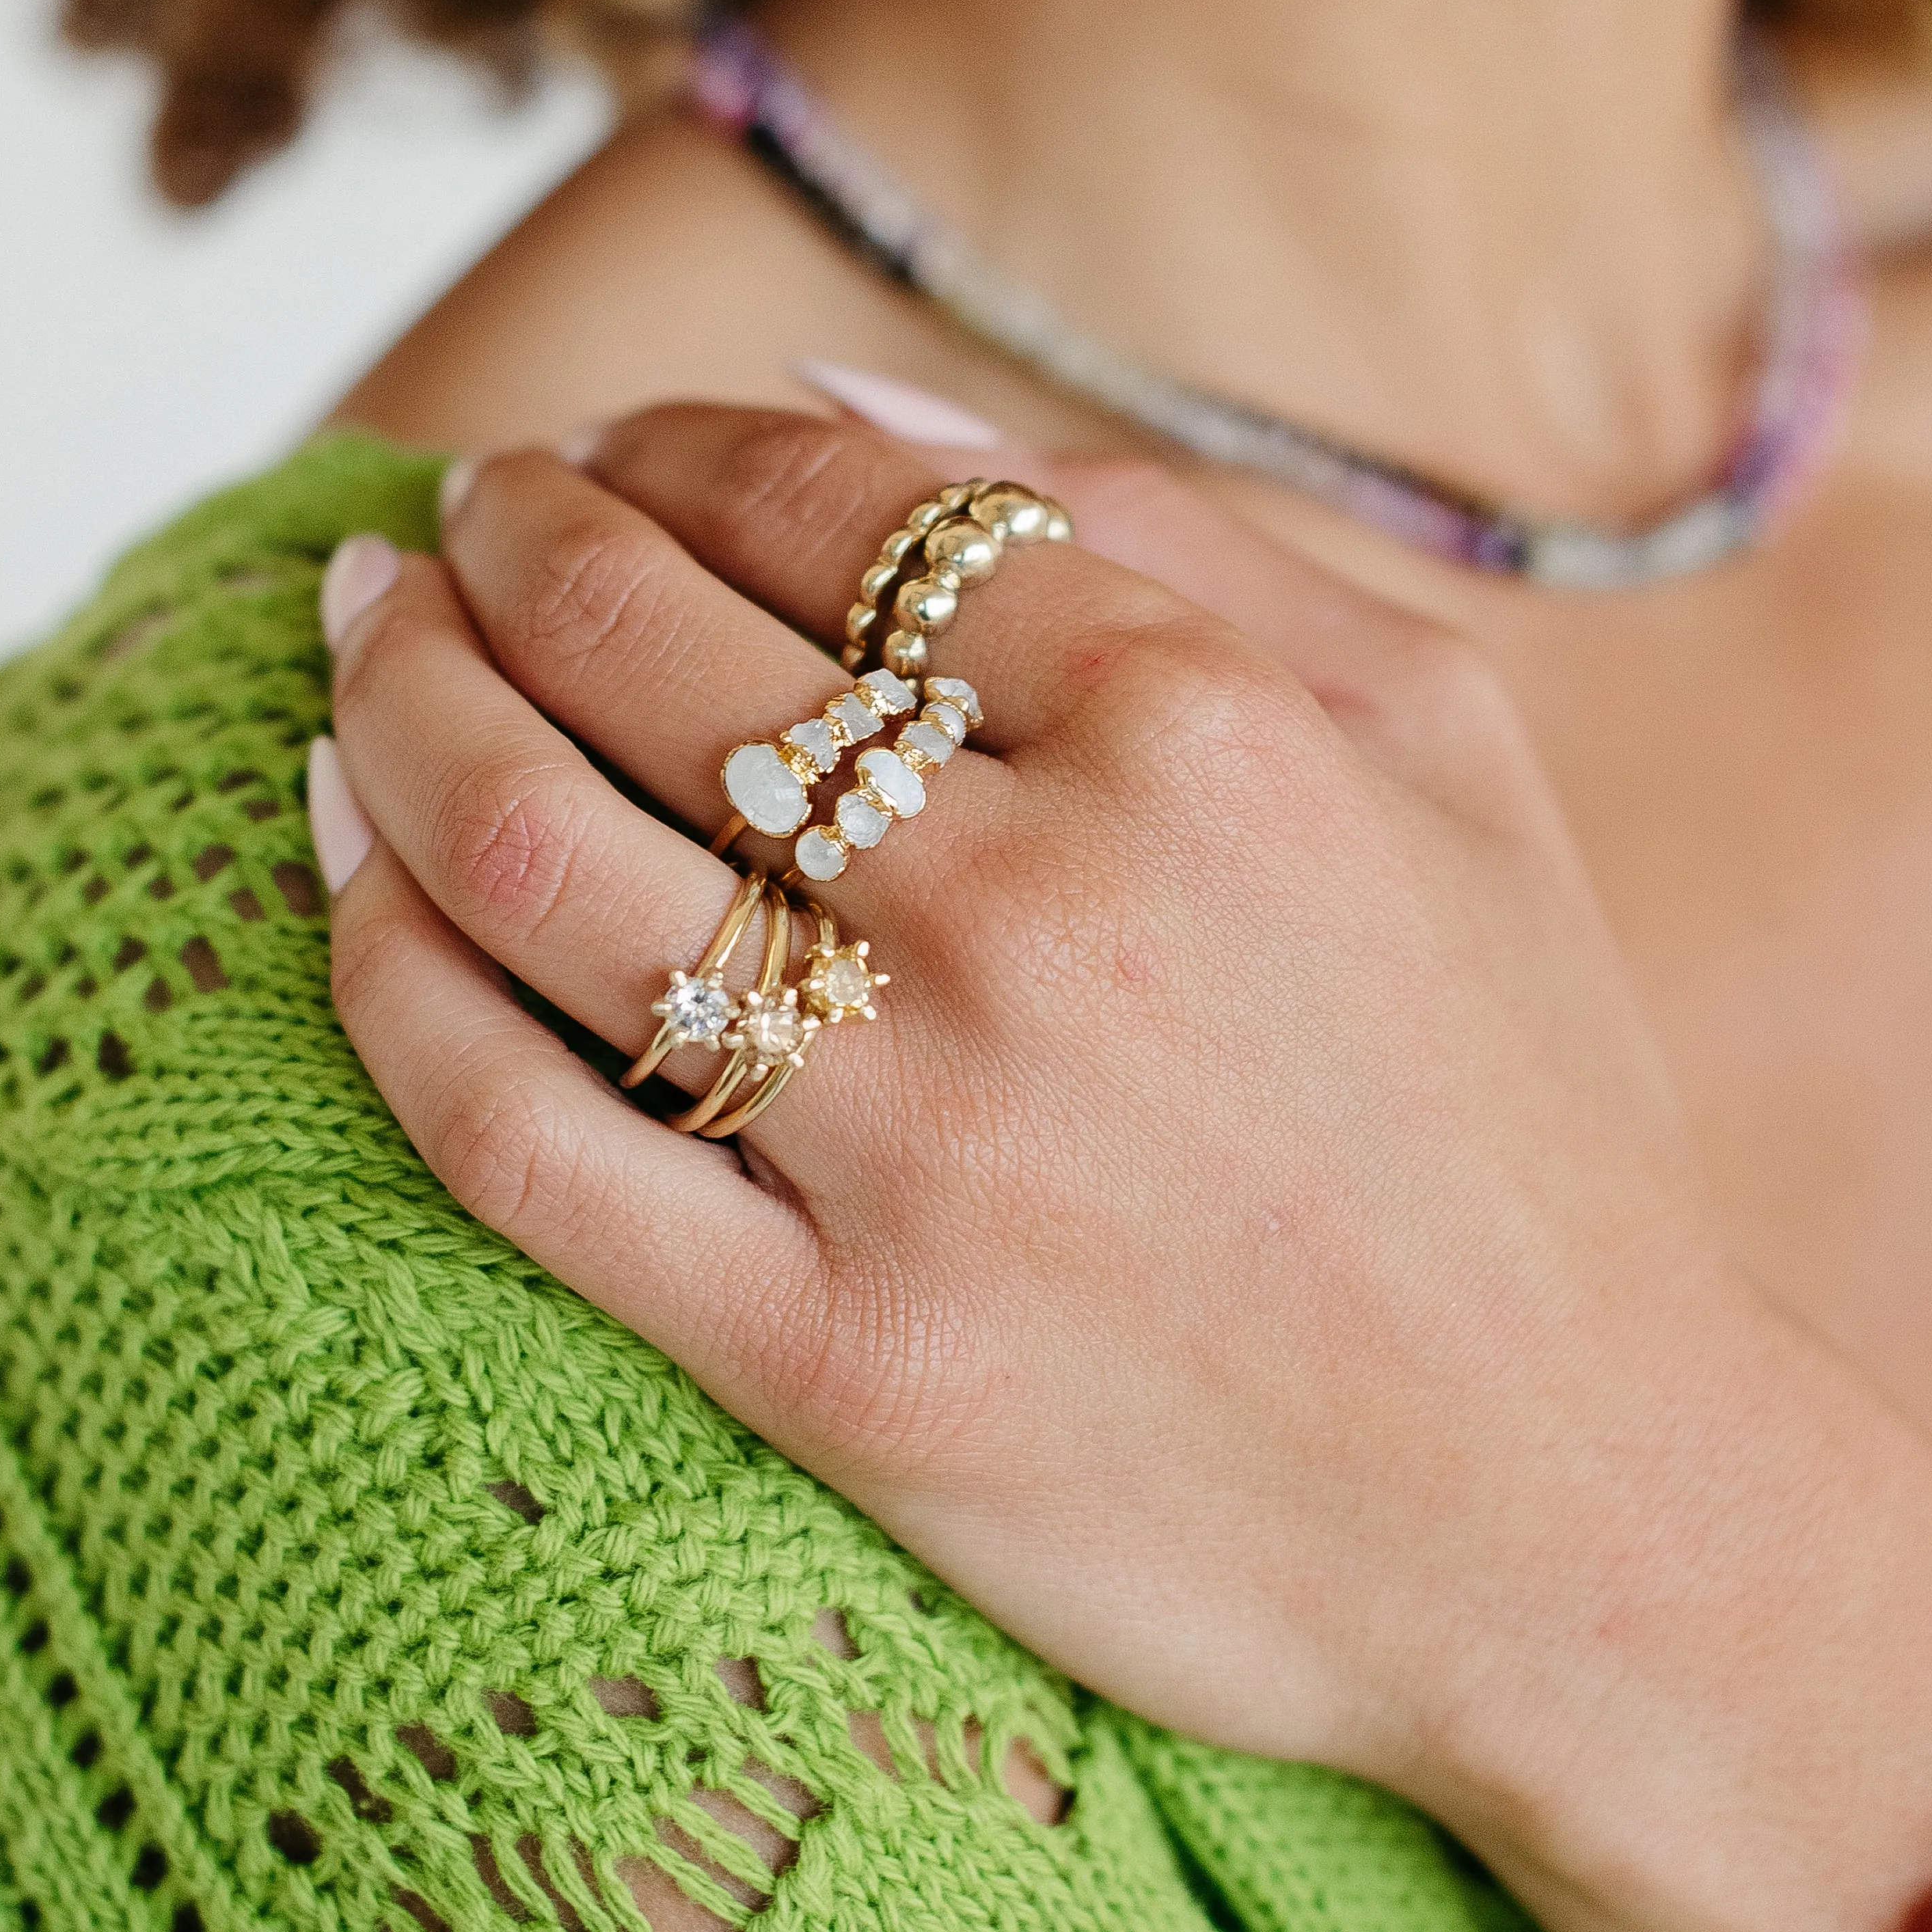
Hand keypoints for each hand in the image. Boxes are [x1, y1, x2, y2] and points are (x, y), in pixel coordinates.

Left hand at [317, 405, 1768, 1793]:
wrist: (1578, 1523)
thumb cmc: (1520, 1125)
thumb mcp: (1446, 752)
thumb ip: (1174, 532)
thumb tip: (832, 408)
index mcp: (1210, 732)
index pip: (822, 507)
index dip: (655, 453)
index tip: (596, 466)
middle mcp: (1050, 916)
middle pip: (638, 651)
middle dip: (491, 548)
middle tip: (436, 539)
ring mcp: (930, 1149)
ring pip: (532, 864)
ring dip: (391, 720)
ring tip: (361, 663)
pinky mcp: (835, 1368)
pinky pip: (517, 1139)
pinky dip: (387, 985)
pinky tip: (354, 891)